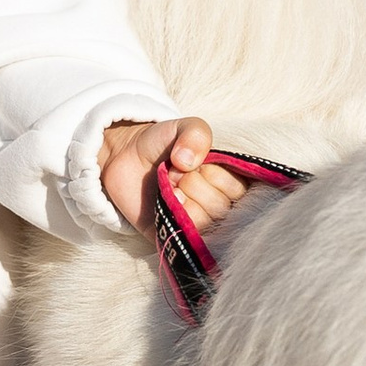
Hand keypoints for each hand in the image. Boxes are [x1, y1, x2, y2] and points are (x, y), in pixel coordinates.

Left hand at [100, 114, 246, 236]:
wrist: (127, 156)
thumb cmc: (163, 143)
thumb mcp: (183, 127)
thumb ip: (195, 133)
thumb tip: (186, 162)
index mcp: (231, 181)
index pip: (239, 189)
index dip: (214, 172)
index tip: (198, 162)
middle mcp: (220, 205)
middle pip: (220, 207)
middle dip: (193, 183)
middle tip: (177, 172)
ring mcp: (199, 223)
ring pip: (205, 222)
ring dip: (182, 199)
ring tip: (170, 186)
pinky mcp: (178, 238)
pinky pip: (187, 239)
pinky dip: (175, 217)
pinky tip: (167, 201)